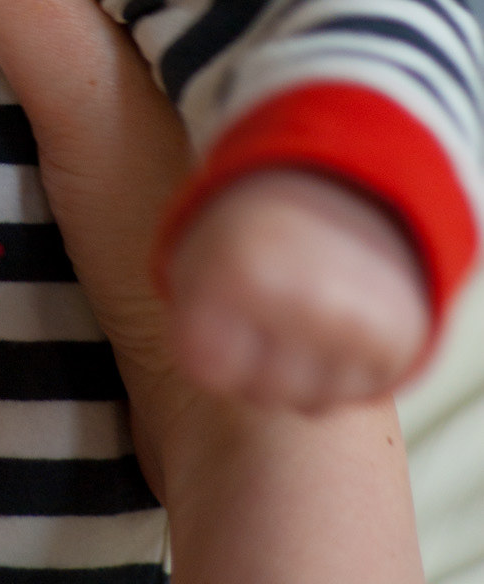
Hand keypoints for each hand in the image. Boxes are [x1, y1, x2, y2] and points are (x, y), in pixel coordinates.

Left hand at [166, 166, 430, 409]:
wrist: (344, 183)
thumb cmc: (250, 229)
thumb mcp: (197, 250)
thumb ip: (187, 316)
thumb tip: (204, 379)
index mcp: (235, 270)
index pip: (206, 367)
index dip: (208, 345)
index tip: (218, 314)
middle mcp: (297, 299)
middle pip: (258, 392)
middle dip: (254, 364)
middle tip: (265, 312)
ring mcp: (352, 325)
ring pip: (309, 400)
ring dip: (302, 373)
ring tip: (300, 315)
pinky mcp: (397, 343)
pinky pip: (356, 392)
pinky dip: (345, 370)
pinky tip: (335, 326)